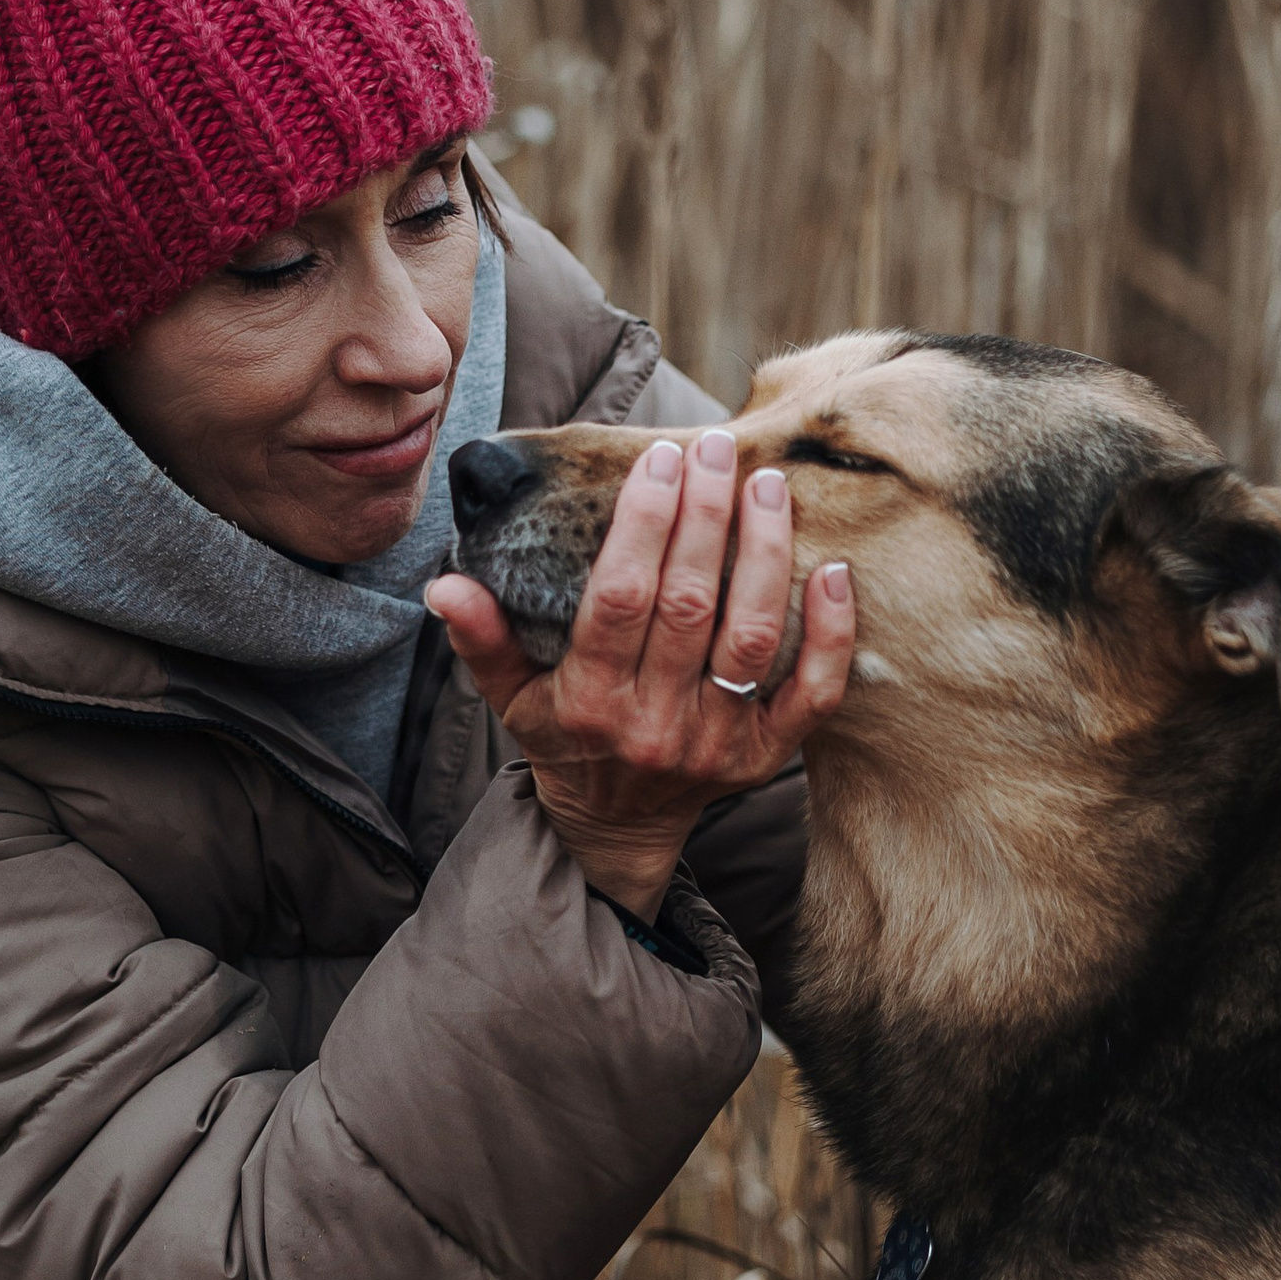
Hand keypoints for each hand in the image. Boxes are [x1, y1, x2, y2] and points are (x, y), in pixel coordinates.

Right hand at [426, 426, 855, 918]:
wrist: (616, 830)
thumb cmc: (564, 741)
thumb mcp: (511, 696)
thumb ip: (481, 638)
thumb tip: (444, 584)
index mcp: (590, 702)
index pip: (620, 598)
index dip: (644, 523)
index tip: (660, 461)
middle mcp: (655, 724)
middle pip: (691, 605)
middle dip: (706, 517)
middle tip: (720, 449)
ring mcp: (716, 743)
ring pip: (753, 637)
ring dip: (766, 554)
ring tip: (770, 486)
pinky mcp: (766, 757)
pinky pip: (813, 696)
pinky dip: (830, 636)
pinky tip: (836, 571)